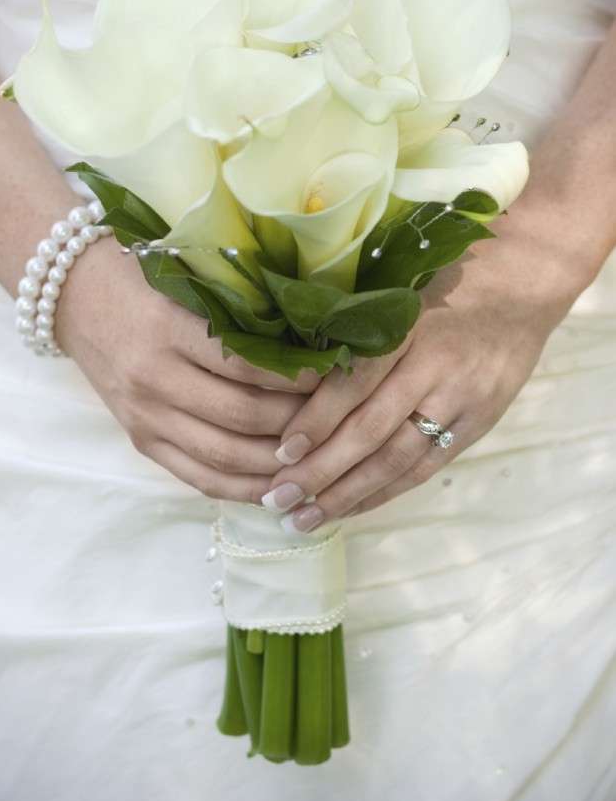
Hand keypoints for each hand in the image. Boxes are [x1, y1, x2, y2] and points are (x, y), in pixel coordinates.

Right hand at [56, 235, 317, 501]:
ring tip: (318, 456)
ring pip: (225, 456)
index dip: (298, 377)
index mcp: (168, 330)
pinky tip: (278, 485)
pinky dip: (243, 488)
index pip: (247, 366)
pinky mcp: (141, 441)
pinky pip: (200, 478)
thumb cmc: (141, 280)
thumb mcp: (185, 283)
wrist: (73, 298)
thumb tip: (310, 341)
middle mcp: (154, 378)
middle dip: (298, 423)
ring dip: (277, 463)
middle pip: (242, 417)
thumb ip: (237, 313)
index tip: (336, 373)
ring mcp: (145, 417)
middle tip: (337, 418)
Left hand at [262, 222, 581, 528]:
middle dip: (322, 470)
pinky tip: (350, 508)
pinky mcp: (476, 424)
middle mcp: (434, 367)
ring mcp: (460, 400)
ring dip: (349, 493)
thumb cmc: (442, 282)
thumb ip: (351, 330)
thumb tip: (287, 373)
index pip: (356, 382)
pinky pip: (425, 467)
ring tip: (306, 518)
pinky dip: (385, 491)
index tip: (281, 451)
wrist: (519, 290)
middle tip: (279, 498)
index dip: (317, 419)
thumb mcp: (395, 291)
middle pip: (372, 430)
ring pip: (398, 458)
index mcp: (407, 327)